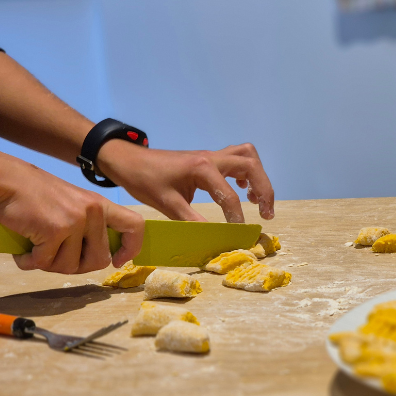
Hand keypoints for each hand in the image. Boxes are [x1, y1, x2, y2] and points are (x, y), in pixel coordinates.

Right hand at [0, 148, 143, 273]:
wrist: (4, 179)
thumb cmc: (33, 194)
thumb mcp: (72, 204)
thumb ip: (88, 225)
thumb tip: (100, 258)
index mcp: (100, 205)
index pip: (135, 226)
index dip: (130, 248)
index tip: (117, 261)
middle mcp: (93, 212)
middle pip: (99, 260)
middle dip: (75, 266)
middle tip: (55, 258)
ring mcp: (76, 221)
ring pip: (70, 266)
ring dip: (49, 265)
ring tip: (36, 250)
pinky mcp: (55, 231)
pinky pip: (45, 263)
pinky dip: (29, 262)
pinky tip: (23, 251)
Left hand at [98, 142, 274, 222]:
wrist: (128, 160)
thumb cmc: (144, 179)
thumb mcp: (166, 203)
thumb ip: (191, 220)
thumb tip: (211, 238)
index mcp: (201, 168)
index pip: (229, 194)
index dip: (237, 216)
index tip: (239, 232)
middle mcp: (211, 158)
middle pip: (251, 166)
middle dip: (264, 189)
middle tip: (267, 213)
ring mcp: (211, 156)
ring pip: (247, 156)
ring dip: (259, 176)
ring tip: (258, 200)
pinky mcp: (208, 158)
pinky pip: (237, 157)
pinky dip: (246, 172)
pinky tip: (242, 189)